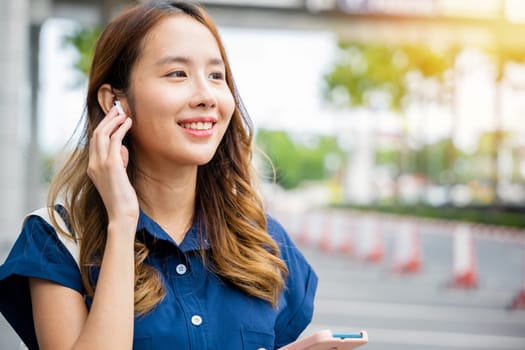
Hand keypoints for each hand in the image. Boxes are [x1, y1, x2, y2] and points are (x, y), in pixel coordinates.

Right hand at [87, 106, 138, 228]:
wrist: (121, 214)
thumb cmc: (123, 200)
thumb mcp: (118, 178)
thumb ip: (118, 164)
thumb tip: (123, 152)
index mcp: (92, 168)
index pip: (95, 142)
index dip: (103, 127)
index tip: (112, 118)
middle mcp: (93, 164)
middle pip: (97, 134)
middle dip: (107, 120)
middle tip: (117, 110)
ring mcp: (100, 164)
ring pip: (103, 134)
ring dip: (114, 121)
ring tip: (124, 113)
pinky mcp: (111, 164)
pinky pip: (115, 140)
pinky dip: (121, 129)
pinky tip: (129, 123)